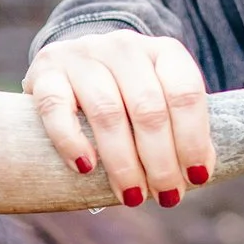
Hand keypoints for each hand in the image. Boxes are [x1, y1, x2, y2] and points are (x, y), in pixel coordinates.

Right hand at [22, 31, 212, 208]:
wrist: (72, 63)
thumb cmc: (126, 95)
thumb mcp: (160, 99)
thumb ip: (179, 129)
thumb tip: (198, 174)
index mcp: (162, 50)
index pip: (185, 93)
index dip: (193, 139)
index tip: (196, 177)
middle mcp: (124, 47)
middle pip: (148, 108)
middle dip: (160, 161)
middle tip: (165, 196)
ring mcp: (82, 56)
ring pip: (107, 112)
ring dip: (123, 162)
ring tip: (131, 195)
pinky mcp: (46, 71)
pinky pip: (56, 108)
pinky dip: (71, 141)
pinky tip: (85, 168)